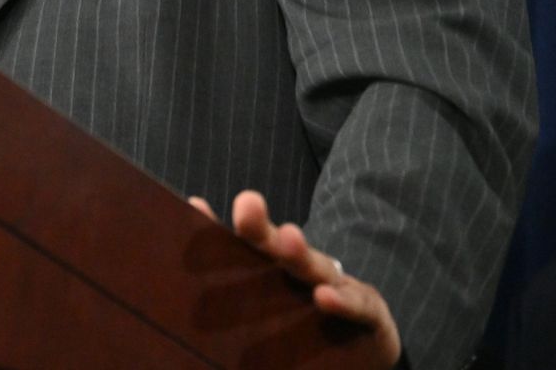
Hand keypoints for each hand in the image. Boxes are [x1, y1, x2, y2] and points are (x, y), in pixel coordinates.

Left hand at [188, 190, 400, 366]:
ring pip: (318, 269)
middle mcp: (308, 273)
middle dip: (262, 228)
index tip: (195, 206)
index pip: (252, 243)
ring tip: (288, 238)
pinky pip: (357, 306)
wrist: (374, 351)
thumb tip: (181, 292)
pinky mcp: (370, 314)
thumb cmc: (314, 329)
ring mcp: (342, 289)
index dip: (225, 225)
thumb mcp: (271, 313)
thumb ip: (236, 294)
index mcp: (281, 271)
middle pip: (282, 248)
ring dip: (301, 254)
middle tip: (245, 205)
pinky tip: (324, 297)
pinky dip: (341, 301)